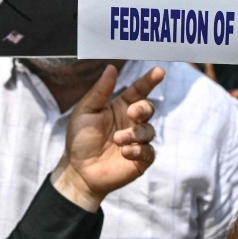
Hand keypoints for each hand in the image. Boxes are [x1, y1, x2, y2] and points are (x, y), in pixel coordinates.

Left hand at [52, 65, 164, 210]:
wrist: (78, 171)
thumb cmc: (80, 139)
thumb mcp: (85, 111)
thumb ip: (100, 91)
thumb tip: (112, 67)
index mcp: (121, 107)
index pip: (139, 90)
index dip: (149, 80)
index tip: (159, 71)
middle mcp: (132, 122)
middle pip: (148, 108)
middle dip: (143, 109)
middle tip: (131, 114)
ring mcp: (137, 141)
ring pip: (149, 131)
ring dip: (135, 134)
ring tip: (117, 140)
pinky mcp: (140, 160)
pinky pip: (148, 152)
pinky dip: (138, 150)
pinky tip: (124, 152)